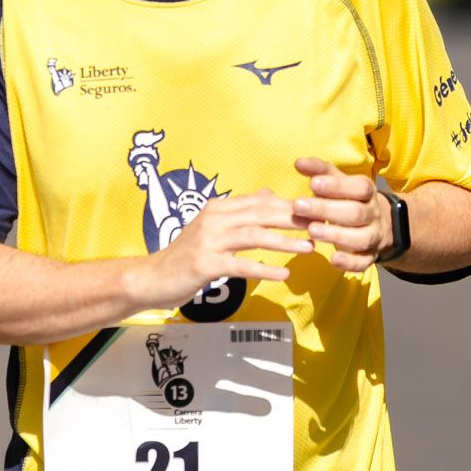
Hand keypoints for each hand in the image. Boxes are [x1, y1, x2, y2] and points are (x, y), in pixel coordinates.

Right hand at [138, 190, 312, 305]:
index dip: (288, 205)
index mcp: (217, 208)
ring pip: (254, 236)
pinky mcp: (205, 264)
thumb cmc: (186, 255)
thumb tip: (267, 193)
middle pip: (260, 214)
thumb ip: (240, 211)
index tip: (313, 211)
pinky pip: (241, 265)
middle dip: (292, 219)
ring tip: (308, 248)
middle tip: (319, 225)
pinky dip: (264, 269)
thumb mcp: (212, 227)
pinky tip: (283, 274)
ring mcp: (208, 241)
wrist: (151, 277)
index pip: (259, 201)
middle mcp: (213, 219)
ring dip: (284, 242)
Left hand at [291, 158, 393, 273]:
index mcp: (367, 192)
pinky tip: (333, 259)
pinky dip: (349, 263)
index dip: (337, 186)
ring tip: (312, 231)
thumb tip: (298, 162)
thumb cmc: (349, 199)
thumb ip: (320, 172)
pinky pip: (363, 262)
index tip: (312, 184)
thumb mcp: (339, 182)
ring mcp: (373, 236)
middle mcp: (373, 214)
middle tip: (298, 206)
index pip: (358, 187)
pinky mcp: (369, 257)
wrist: (381, 224)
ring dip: (336, 236)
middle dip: (327, 210)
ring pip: (361, 238)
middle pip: (356, 213)